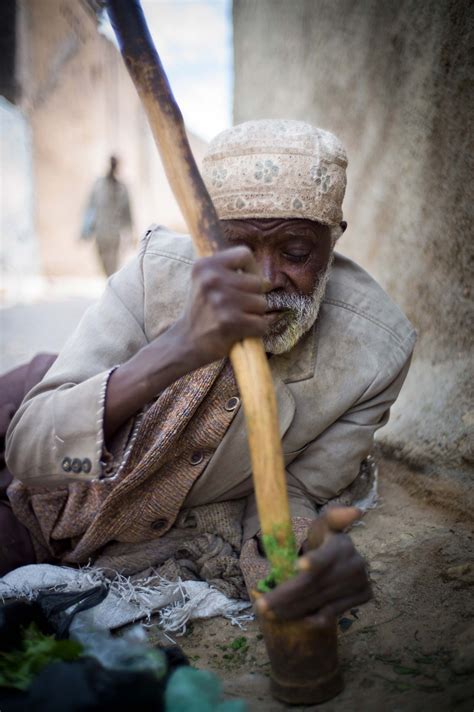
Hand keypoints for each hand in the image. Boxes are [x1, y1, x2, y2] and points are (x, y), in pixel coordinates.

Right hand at [174, 246, 266, 367]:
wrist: (186, 343)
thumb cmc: (202, 311)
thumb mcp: (205, 281)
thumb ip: (230, 271)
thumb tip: (266, 279)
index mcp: (205, 265)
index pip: (244, 254)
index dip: (252, 269)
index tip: (247, 283)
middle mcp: (212, 279)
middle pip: (258, 282)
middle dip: (254, 297)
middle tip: (238, 308)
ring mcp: (221, 301)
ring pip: (262, 303)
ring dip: (255, 315)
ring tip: (237, 319)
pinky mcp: (230, 322)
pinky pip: (261, 323)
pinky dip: (256, 330)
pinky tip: (240, 331)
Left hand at [255, 507, 371, 625]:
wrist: (343, 559)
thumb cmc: (324, 541)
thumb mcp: (322, 526)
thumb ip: (332, 517)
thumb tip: (356, 511)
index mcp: (342, 544)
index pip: (325, 555)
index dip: (314, 561)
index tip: (299, 565)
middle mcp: (355, 563)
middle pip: (315, 583)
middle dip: (286, 596)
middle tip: (262, 607)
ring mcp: (361, 581)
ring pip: (320, 601)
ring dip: (293, 610)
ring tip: (270, 614)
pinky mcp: (363, 595)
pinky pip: (332, 611)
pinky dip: (311, 617)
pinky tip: (292, 619)